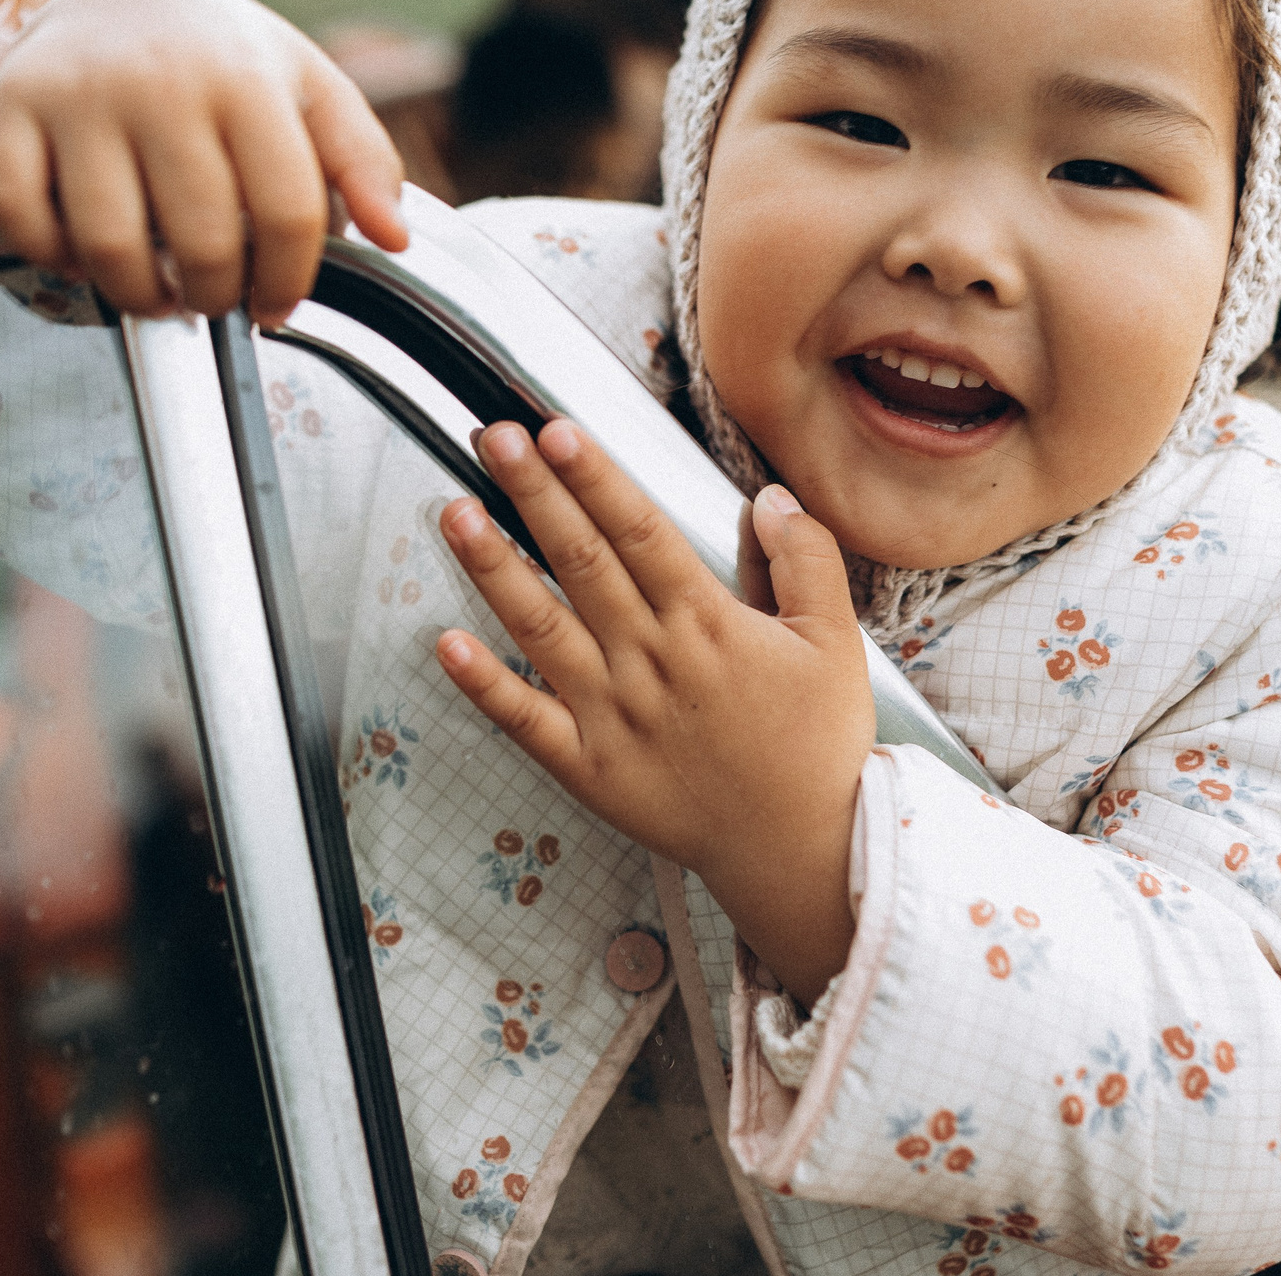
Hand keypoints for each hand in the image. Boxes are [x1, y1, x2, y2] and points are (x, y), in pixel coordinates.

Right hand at [0, 0, 408, 326]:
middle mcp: (160, 81)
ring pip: (109, 244)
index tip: (276, 305)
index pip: (287, 212)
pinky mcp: (10, 108)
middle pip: (200, 241)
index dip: (287, 280)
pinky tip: (87, 254)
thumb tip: (393, 237)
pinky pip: (23, 218)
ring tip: (157, 291)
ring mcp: (79, 94)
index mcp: (246, 76)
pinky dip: (54, 257)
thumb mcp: (310, 88)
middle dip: (214, 296)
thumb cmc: (225, 59)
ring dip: (138, 295)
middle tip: (213, 298)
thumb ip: (362, 160)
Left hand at [435, 419, 875, 1001]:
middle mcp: (651, 661)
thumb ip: (805, 561)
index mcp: (708, 625)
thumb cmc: (817, 746)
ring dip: (494, 568)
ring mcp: (612, 716)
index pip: (639, 533)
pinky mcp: (589, 768)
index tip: (557, 430)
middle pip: (581, 561)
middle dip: (534, 494)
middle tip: (492, 438)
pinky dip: (483, 684)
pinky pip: (525, 722)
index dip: (595, 478)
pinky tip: (444, 643)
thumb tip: (769, 498)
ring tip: (455, 513)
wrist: (801, 851)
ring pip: (541, 627)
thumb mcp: (836, 643)